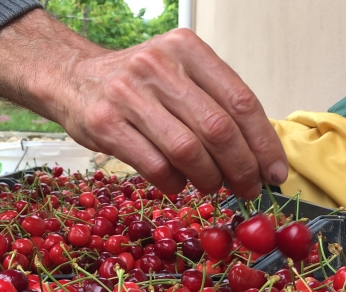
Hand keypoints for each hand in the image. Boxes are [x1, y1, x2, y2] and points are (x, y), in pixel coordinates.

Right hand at [0, 10, 287, 198]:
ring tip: (210, 186)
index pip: (240, 101)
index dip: (263, 143)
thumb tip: (255, 153)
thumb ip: (212, 101)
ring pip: (187, 150)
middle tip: (248, 189)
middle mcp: (159, 65)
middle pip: (218, 129)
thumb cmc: (133, 82)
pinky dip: (174, 183)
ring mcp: (128, 94)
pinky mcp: (105, 123)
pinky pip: (155, 165)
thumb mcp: (176, 72)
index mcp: (186, 49)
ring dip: (208, 179)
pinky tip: (177, 184)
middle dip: (241, 169)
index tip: (274, 173)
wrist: (71, 78)